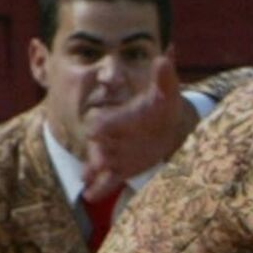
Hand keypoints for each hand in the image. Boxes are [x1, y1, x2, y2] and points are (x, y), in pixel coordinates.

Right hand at [82, 57, 194, 202]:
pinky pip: (107, 180)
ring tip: (85, 182)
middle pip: (97, 146)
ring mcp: (114, 154)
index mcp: (116, 118)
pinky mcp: (121, 169)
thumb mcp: (166, 92)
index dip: (101, 126)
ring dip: (93, 172)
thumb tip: (165, 56)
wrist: (167, 126)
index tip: (95, 131)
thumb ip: (164, 77)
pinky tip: (90, 196)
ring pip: (98, 164)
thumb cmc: (163, 106)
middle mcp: (110, 137)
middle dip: (96, 154)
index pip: (102, 123)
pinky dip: (99, 188)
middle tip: (94, 165)